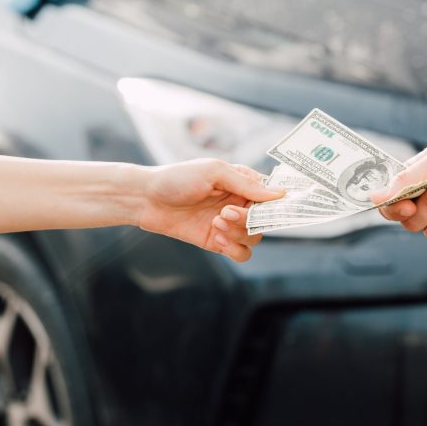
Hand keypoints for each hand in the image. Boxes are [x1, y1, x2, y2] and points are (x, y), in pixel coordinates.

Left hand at [138, 159, 282, 261]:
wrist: (146, 199)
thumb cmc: (178, 178)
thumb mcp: (214, 172)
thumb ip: (246, 184)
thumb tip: (279, 194)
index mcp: (242, 183)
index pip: (272, 197)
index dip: (275, 205)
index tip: (268, 209)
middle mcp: (239, 204)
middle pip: (265, 221)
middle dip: (249, 220)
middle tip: (225, 213)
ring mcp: (229, 225)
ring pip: (254, 238)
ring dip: (239, 233)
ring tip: (215, 223)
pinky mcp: (217, 242)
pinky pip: (241, 253)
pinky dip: (235, 249)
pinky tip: (216, 239)